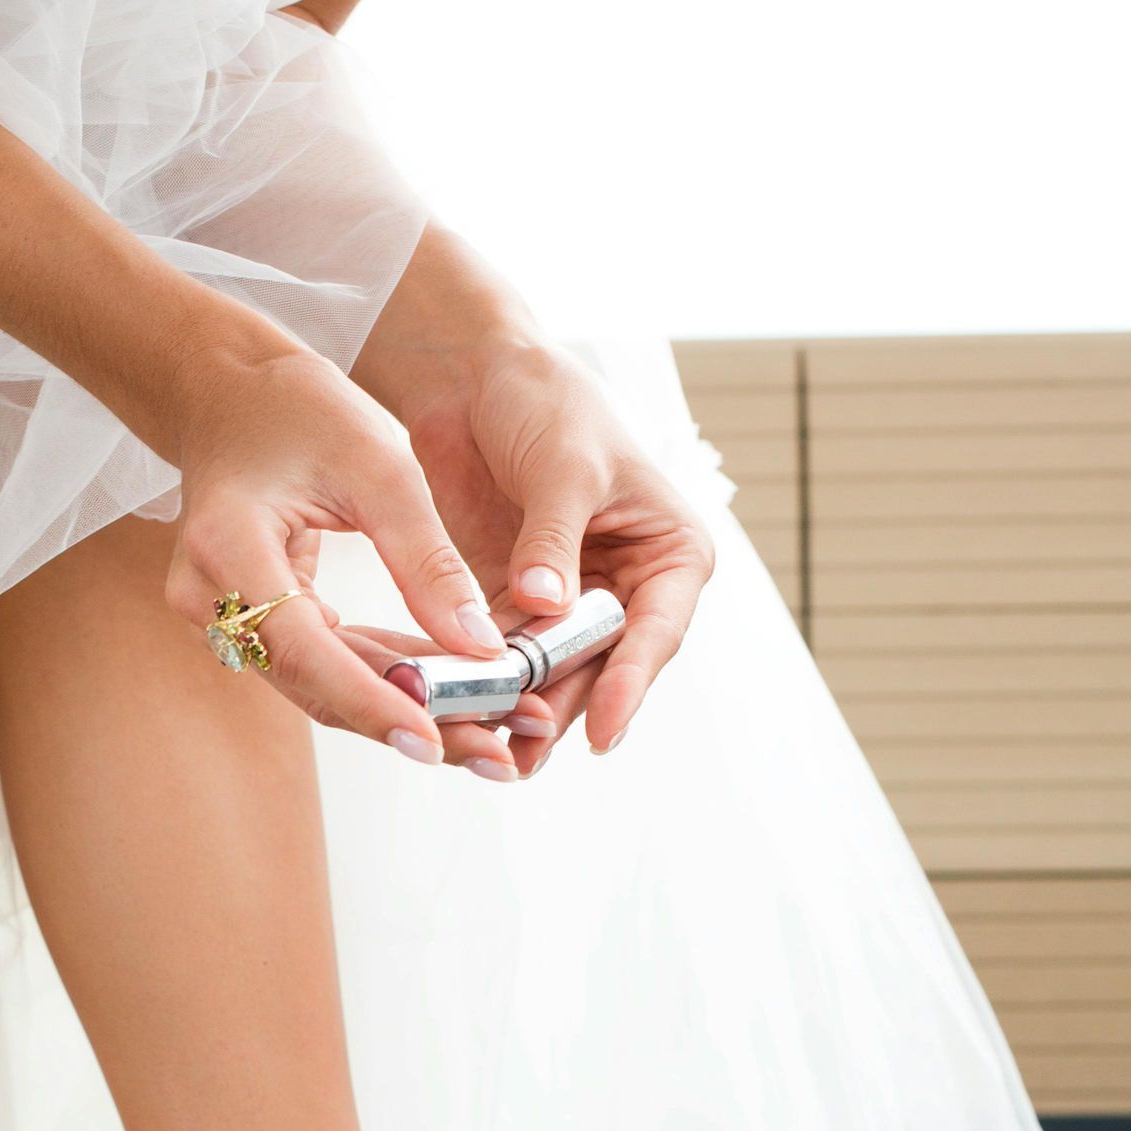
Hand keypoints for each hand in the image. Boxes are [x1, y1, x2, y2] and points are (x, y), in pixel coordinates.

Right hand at [160, 333, 515, 766]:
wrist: (227, 389)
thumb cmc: (298, 407)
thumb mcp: (378, 465)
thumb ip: (427, 558)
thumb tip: (480, 648)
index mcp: (228, 544)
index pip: (302, 647)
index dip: (370, 700)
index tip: (433, 740)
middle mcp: (208, 596)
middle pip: (314, 685)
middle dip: (408, 721)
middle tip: (497, 755)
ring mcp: (223, 616)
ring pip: (322, 686)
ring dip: (406, 710)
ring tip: (493, 735)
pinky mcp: (251, 621)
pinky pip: (323, 664)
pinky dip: (387, 680)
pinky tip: (452, 697)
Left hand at [360, 240, 713, 778]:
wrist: (476, 377)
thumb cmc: (546, 401)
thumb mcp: (563, 467)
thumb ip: (555, 541)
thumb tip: (547, 607)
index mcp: (669, 555)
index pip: (656, 631)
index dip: (630, 684)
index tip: (604, 730)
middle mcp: (626, 589)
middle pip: (602, 668)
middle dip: (566, 710)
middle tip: (528, 753)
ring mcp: (568, 605)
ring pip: (552, 676)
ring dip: (522, 711)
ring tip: (493, 754)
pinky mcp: (513, 607)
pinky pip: (504, 660)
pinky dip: (485, 687)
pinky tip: (461, 715)